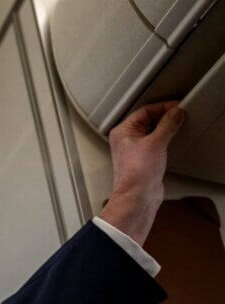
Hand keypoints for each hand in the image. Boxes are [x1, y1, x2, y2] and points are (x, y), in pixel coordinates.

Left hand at [100, 101, 185, 244]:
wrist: (137, 196)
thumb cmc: (137, 173)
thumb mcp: (155, 143)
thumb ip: (167, 125)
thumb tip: (175, 113)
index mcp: (122, 132)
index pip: (143, 111)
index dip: (162, 107)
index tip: (177, 106)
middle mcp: (126, 139)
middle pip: (147, 120)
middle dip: (164, 116)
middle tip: (180, 114)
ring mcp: (134, 150)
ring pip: (152, 131)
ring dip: (165, 127)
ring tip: (178, 124)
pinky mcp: (144, 159)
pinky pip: (155, 142)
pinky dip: (165, 138)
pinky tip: (173, 138)